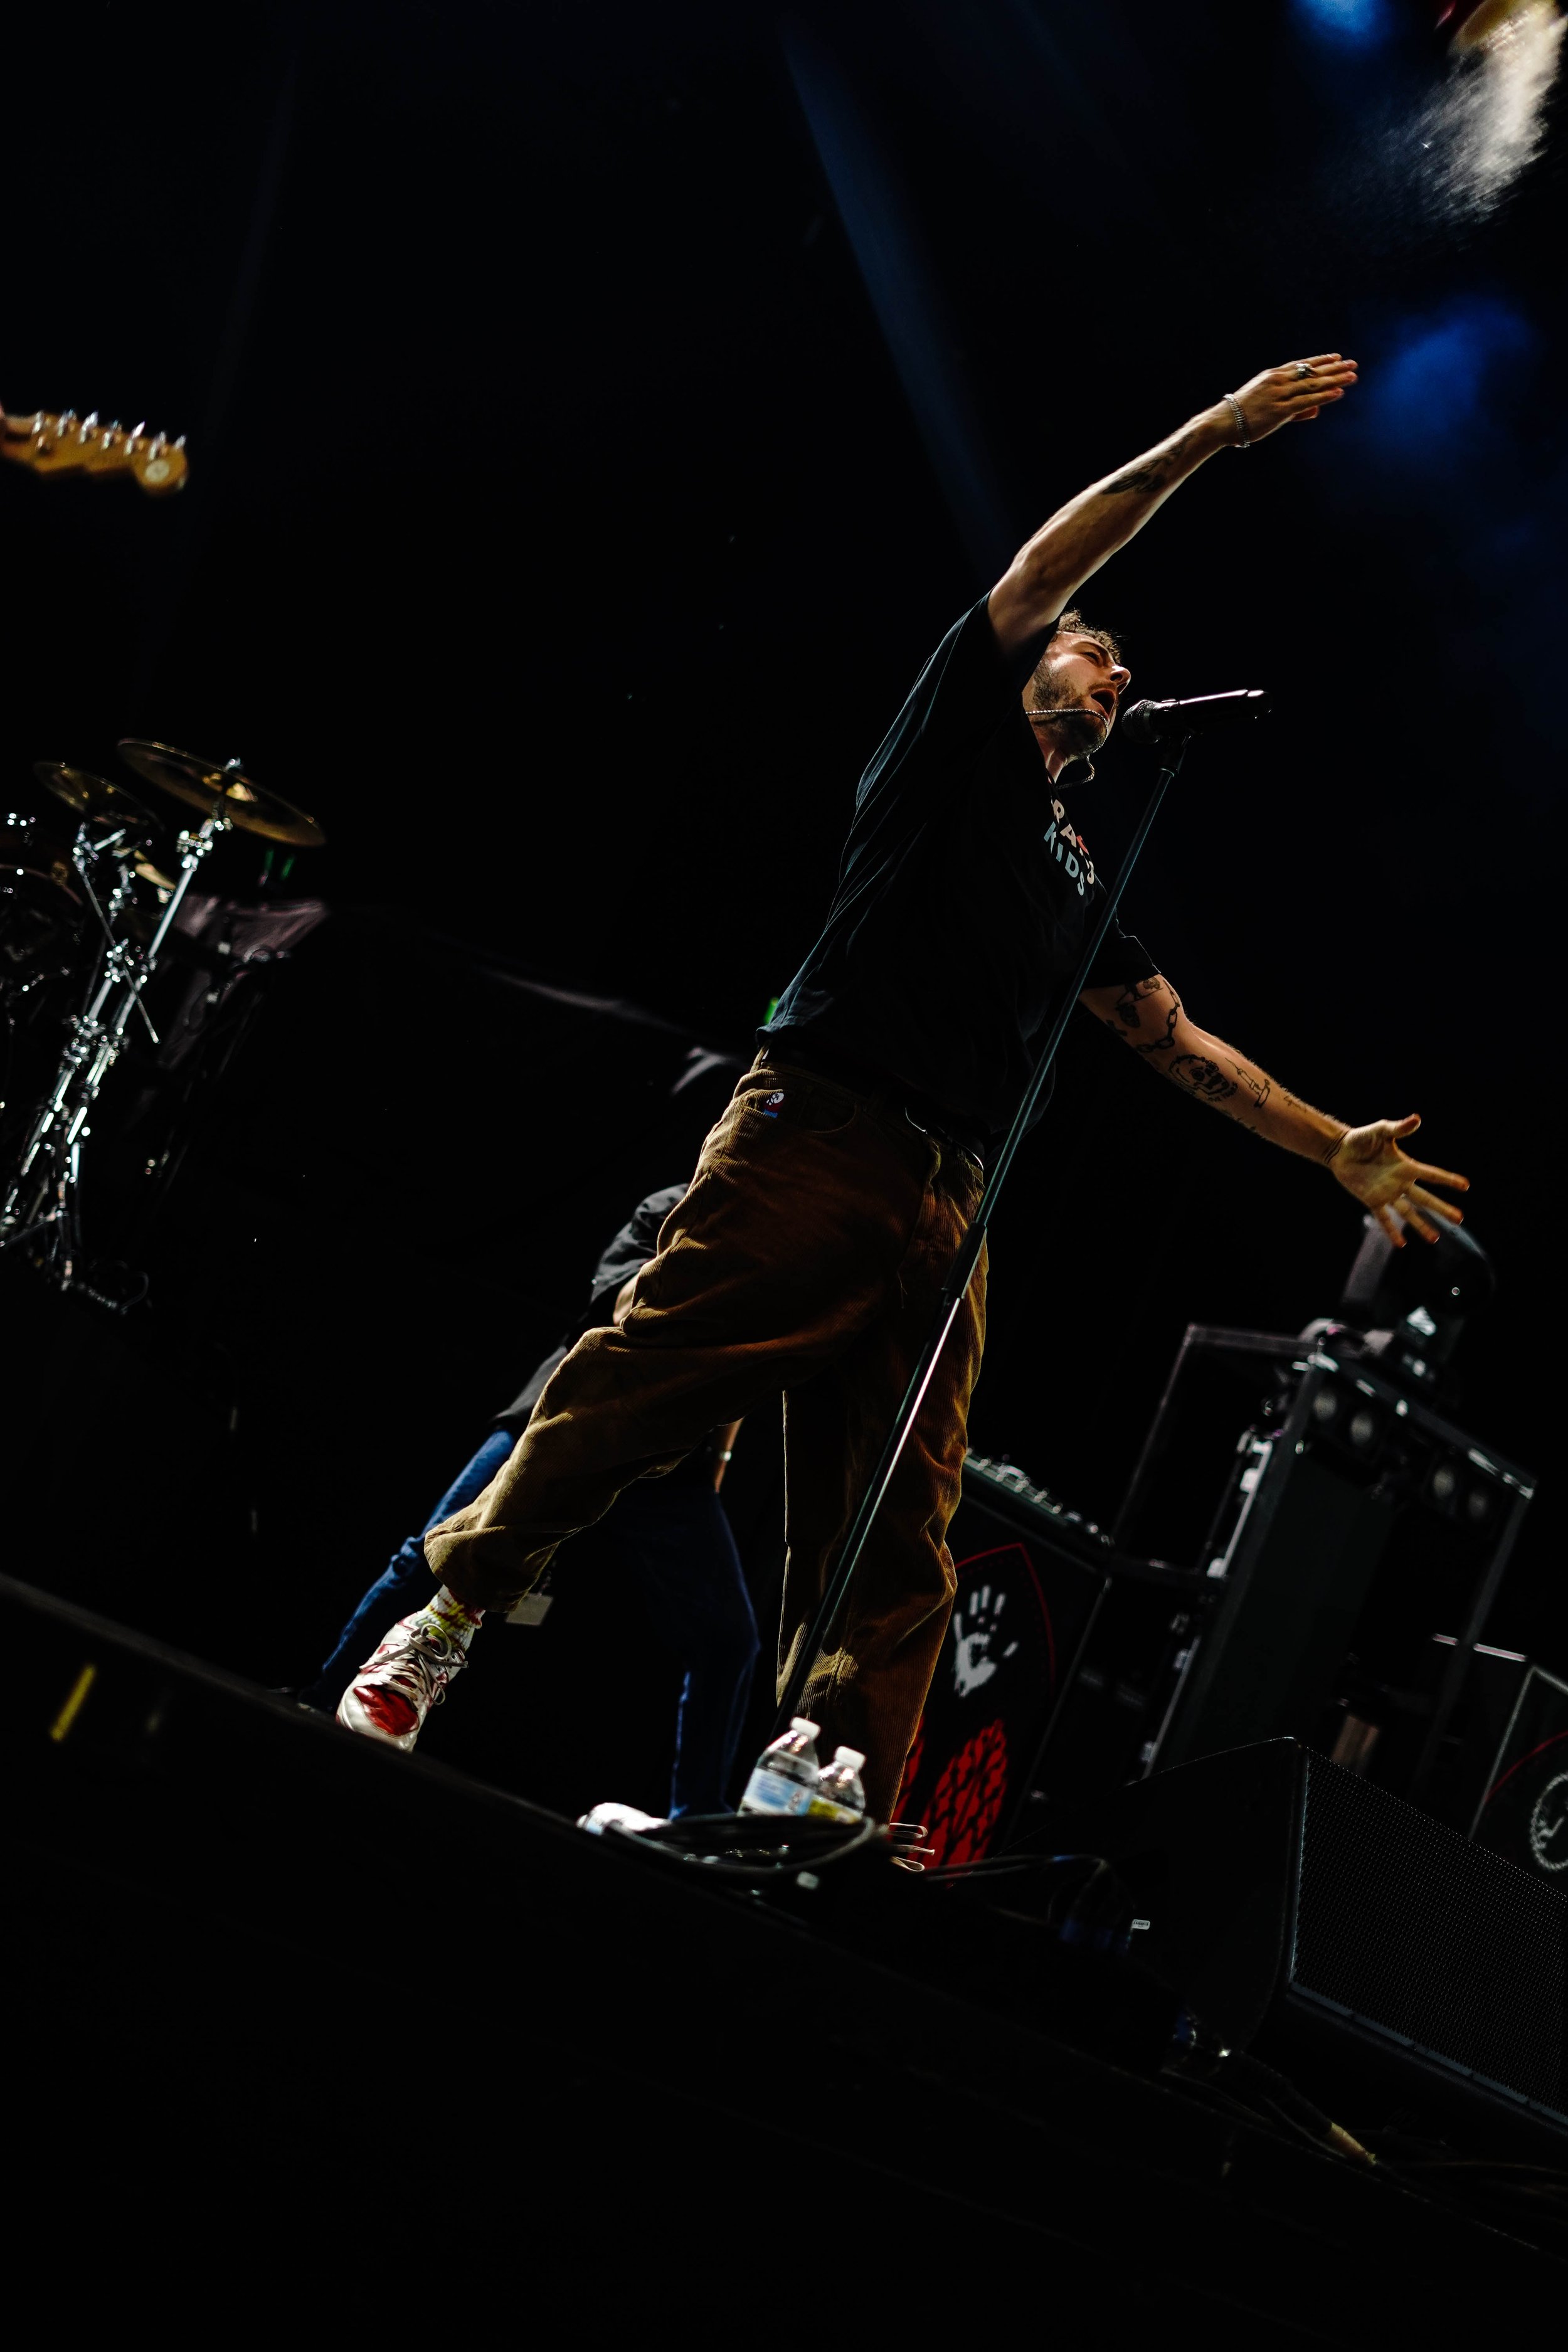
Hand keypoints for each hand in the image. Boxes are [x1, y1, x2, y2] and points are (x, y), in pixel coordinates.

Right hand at [1220, 353, 1357, 444]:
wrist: (1222, 422)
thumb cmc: (1241, 414)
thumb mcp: (1266, 404)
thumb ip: (1294, 407)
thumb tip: (1316, 410)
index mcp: (1273, 375)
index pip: (1302, 364)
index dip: (1321, 360)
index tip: (1337, 356)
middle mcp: (1278, 381)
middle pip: (1312, 372)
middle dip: (1335, 368)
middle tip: (1353, 364)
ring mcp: (1279, 395)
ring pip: (1313, 385)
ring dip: (1334, 380)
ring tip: (1352, 376)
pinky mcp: (1280, 411)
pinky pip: (1306, 401)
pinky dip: (1323, 396)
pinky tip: (1338, 393)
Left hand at [1328, 1114, 1467, 1246]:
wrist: (1339, 1150)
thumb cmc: (1361, 1138)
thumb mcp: (1381, 1131)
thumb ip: (1398, 1128)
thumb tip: (1417, 1119)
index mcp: (1406, 1166)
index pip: (1432, 1174)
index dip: (1448, 1180)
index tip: (1465, 1186)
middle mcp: (1400, 1182)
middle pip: (1425, 1199)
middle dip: (1442, 1209)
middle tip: (1460, 1220)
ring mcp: (1387, 1193)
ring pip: (1408, 1213)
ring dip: (1421, 1226)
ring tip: (1435, 1239)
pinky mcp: (1372, 1200)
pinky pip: (1384, 1219)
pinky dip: (1392, 1231)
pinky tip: (1401, 1244)